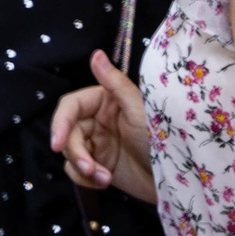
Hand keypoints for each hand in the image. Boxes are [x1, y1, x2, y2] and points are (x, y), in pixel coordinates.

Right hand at [52, 50, 154, 202]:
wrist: (176, 179)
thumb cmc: (164, 141)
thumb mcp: (141, 111)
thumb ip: (116, 83)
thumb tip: (96, 53)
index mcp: (106, 101)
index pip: (70, 106)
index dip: (60, 123)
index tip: (58, 143)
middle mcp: (97, 119)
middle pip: (67, 132)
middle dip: (76, 152)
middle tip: (90, 168)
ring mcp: (96, 143)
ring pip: (69, 152)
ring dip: (82, 168)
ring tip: (103, 177)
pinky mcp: (96, 165)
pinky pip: (75, 170)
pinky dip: (85, 179)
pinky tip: (105, 182)